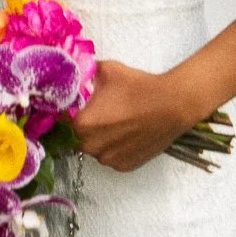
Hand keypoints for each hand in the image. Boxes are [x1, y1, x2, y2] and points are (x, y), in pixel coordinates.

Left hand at [71, 57, 206, 172]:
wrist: (172, 105)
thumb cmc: (138, 87)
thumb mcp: (105, 70)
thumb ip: (84, 73)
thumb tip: (73, 71)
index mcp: (82, 125)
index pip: (63, 121)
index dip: (69, 113)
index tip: (79, 105)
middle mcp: (91, 147)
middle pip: (78, 137)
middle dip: (85, 125)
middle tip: (101, 111)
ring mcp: (108, 160)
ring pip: (95, 148)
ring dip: (100, 138)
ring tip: (118, 121)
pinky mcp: (124, 167)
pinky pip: (111, 156)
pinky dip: (115, 147)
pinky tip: (128, 133)